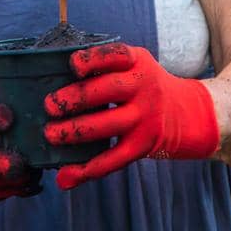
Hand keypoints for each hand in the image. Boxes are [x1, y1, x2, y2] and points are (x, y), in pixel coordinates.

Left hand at [43, 43, 219, 190]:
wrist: (182, 111)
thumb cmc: (138, 84)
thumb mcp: (130, 65)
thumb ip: (99, 67)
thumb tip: (47, 79)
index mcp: (136, 62)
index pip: (116, 55)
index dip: (94, 59)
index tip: (73, 65)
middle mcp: (144, 87)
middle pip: (109, 91)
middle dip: (77, 98)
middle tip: (49, 105)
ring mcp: (145, 117)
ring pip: (108, 125)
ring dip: (76, 131)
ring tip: (50, 134)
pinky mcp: (143, 145)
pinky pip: (114, 159)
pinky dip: (88, 170)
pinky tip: (65, 175)